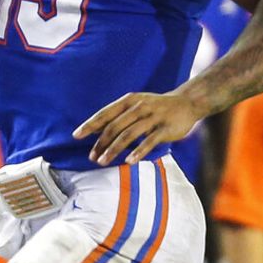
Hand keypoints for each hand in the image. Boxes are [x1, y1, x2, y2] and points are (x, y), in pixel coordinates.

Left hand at [73, 91, 200, 165]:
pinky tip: (129, 161)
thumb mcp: (135, 105)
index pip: (105, 113)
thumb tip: (95, 131)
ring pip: (128, 135)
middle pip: (114, 126)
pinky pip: (149, 141)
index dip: (90, 125)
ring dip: (114, 149)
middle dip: (101, 143)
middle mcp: (138, 107)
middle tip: (92, 158)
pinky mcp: (164, 128)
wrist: (186, 103)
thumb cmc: (155, 107)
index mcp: (128, 101)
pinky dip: (138, 151)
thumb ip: (118, 117)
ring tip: (103, 162)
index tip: (76, 136)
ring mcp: (152, 117)